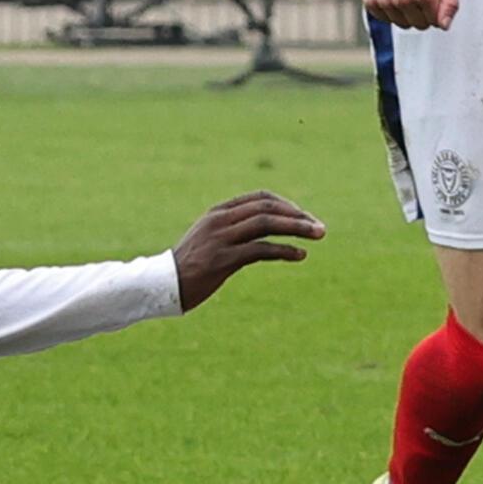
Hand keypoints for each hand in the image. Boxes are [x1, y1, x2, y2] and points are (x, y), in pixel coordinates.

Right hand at [170, 191, 325, 310]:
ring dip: (297, 228)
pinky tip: (300, 255)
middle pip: (267, 208)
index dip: (286, 205)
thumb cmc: (189, 266)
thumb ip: (232, 231)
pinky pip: (260, 250)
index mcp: (218, 212)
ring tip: (318, 235)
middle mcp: (220, 220)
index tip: (304, 217)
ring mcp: (221, 239)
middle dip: (298, 216)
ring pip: (267, 224)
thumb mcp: (209, 240)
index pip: (260, 198)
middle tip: (320, 228)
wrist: (162, 285)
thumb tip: (261, 232)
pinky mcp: (223, 260)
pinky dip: (284, 250)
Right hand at [361, 0, 458, 29]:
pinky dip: (390, 10)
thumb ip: (450, 1)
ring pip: (402, 24)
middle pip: (419, 25)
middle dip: (422, 13)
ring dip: (405, 13)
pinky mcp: (371, 2)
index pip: (435, 22)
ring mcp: (385, 2)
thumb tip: (445, 25)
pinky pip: (385, 19)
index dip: (435, 9)